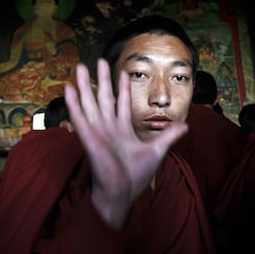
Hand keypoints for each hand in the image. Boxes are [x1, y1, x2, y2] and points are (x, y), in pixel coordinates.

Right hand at [64, 58, 187, 228]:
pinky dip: (73, 103)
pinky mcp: (88, 138)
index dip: (122, 87)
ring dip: (85, 85)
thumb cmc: (135, 176)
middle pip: (104, 97)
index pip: (122, 102)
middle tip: (98, 61)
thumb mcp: (157, 151)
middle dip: (102, 79)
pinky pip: (79, 118)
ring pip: (90, 103)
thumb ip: (169, 136)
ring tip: (80, 67)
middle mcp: (108, 127)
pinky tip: (69, 89)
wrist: (122, 192)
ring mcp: (97, 131)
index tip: (123, 71)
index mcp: (123, 129)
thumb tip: (186, 126)